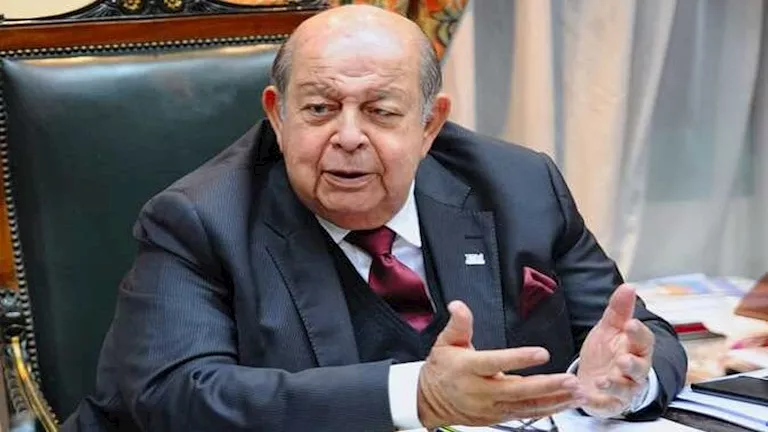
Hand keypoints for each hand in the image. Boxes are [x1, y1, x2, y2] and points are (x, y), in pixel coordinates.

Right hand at [417, 301, 584, 427]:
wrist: (429, 401)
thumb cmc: (441, 369)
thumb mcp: (445, 342)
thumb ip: (458, 324)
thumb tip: (458, 305)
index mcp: (468, 368)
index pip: (496, 363)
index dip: (519, 359)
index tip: (541, 353)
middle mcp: (480, 391)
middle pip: (517, 390)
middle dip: (546, 386)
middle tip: (569, 380)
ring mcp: (490, 407)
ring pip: (525, 406)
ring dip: (553, 400)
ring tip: (575, 393)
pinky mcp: (496, 417)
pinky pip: (524, 415)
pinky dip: (545, 410)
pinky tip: (563, 403)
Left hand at [577, 284, 654, 417]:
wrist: (593, 378)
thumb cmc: (606, 353)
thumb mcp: (610, 328)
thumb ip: (619, 310)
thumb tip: (628, 286)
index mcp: (635, 349)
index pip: (643, 341)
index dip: (638, 333)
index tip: (630, 324)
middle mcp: (633, 371)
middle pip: (640, 368)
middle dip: (632, 364)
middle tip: (622, 359)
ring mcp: (622, 389)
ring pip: (624, 389)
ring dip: (615, 384)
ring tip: (602, 379)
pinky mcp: (609, 403)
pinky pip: (605, 404)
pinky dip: (596, 401)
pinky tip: (584, 394)